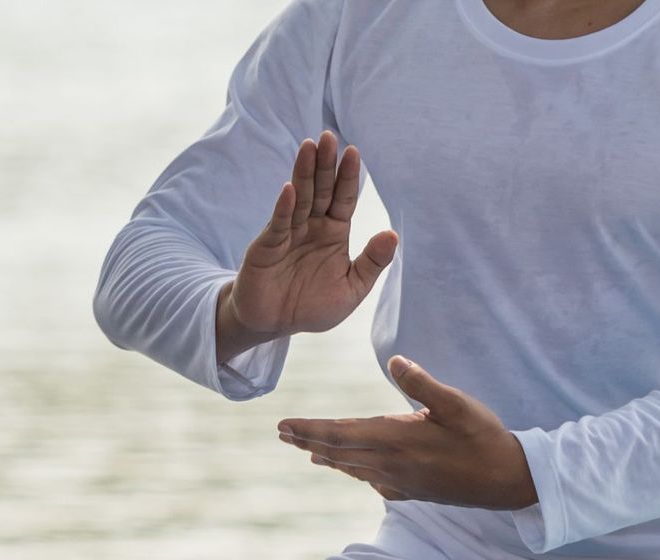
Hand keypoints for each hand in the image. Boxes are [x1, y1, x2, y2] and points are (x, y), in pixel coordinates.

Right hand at [225, 131, 397, 340]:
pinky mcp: (267, 246)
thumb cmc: (313, 305)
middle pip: (320, 190)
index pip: (343, 199)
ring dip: (303, 173)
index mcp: (334, 232)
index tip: (353, 152)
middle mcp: (311, 226)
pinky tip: (290, 189)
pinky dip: (284, 207)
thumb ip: (372, 262)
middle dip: (324, 164)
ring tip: (309, 147)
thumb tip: (392, 235)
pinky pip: (278, 224)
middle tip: (329, 136)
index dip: (347, 177)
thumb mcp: (352, 288)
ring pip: (299, 198)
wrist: (274, 323)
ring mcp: (288, 233)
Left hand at [277, 357, 538, 510]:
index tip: (284, 424)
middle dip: (308, 441)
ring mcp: (401, 482)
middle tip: (282, 434)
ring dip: (327, 457)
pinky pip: (374, 482)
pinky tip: (353, 470)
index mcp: (396, 439)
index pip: (341, 433)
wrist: (507, 481)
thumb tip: (395, 361)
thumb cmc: (484, 437)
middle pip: (339, 452)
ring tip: (307, 451)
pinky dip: (355, 473)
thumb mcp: (458, 404)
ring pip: (354, 469)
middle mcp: (391, 464)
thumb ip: (423, 384)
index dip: (310, 428)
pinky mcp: (414, 492)